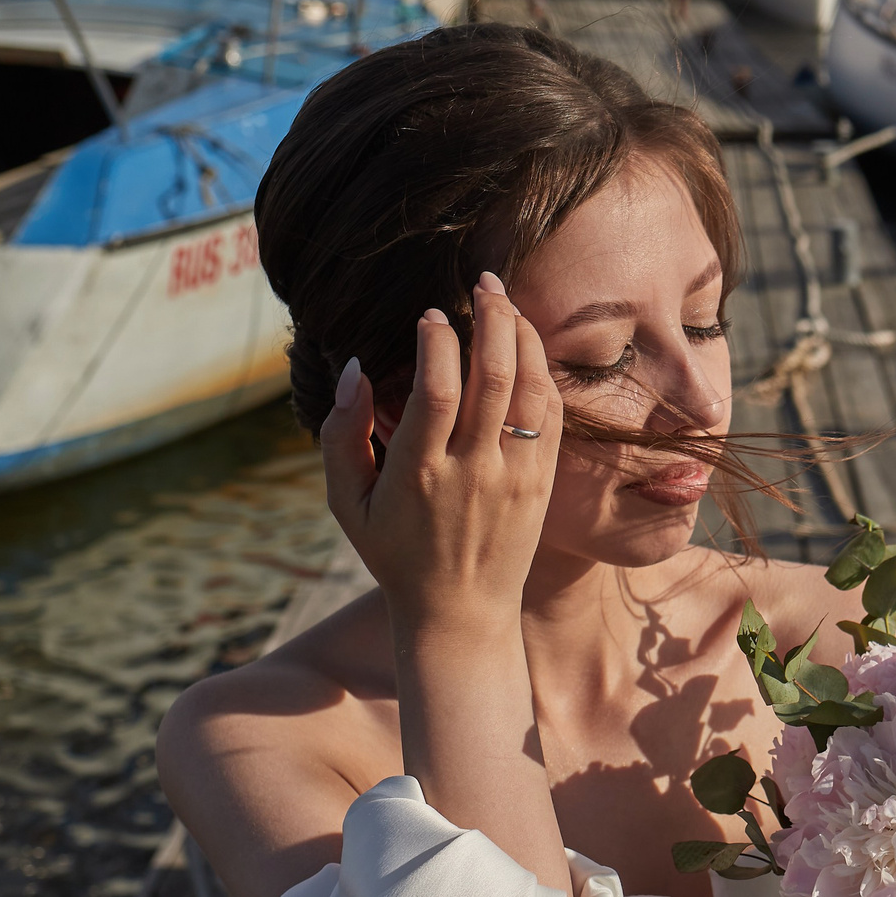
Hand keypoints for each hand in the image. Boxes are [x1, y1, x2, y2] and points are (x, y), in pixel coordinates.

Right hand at [321, 272, 560, 628]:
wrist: (460, 613)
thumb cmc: (395, 553)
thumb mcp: (347, 503)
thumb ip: (342, 435)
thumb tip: (356, 368)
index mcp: (419, 473)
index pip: (436, 390)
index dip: (437, 341)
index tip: (431, 313)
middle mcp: (473, 472)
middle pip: (493, 379)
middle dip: (492, 320)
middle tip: (483, 283)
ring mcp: (515, 478)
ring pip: (531, 392)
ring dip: (525, 339)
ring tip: (509, 303)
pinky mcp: (543, 485)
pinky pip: (552, 418)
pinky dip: (544, 376)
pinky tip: (529, 349)